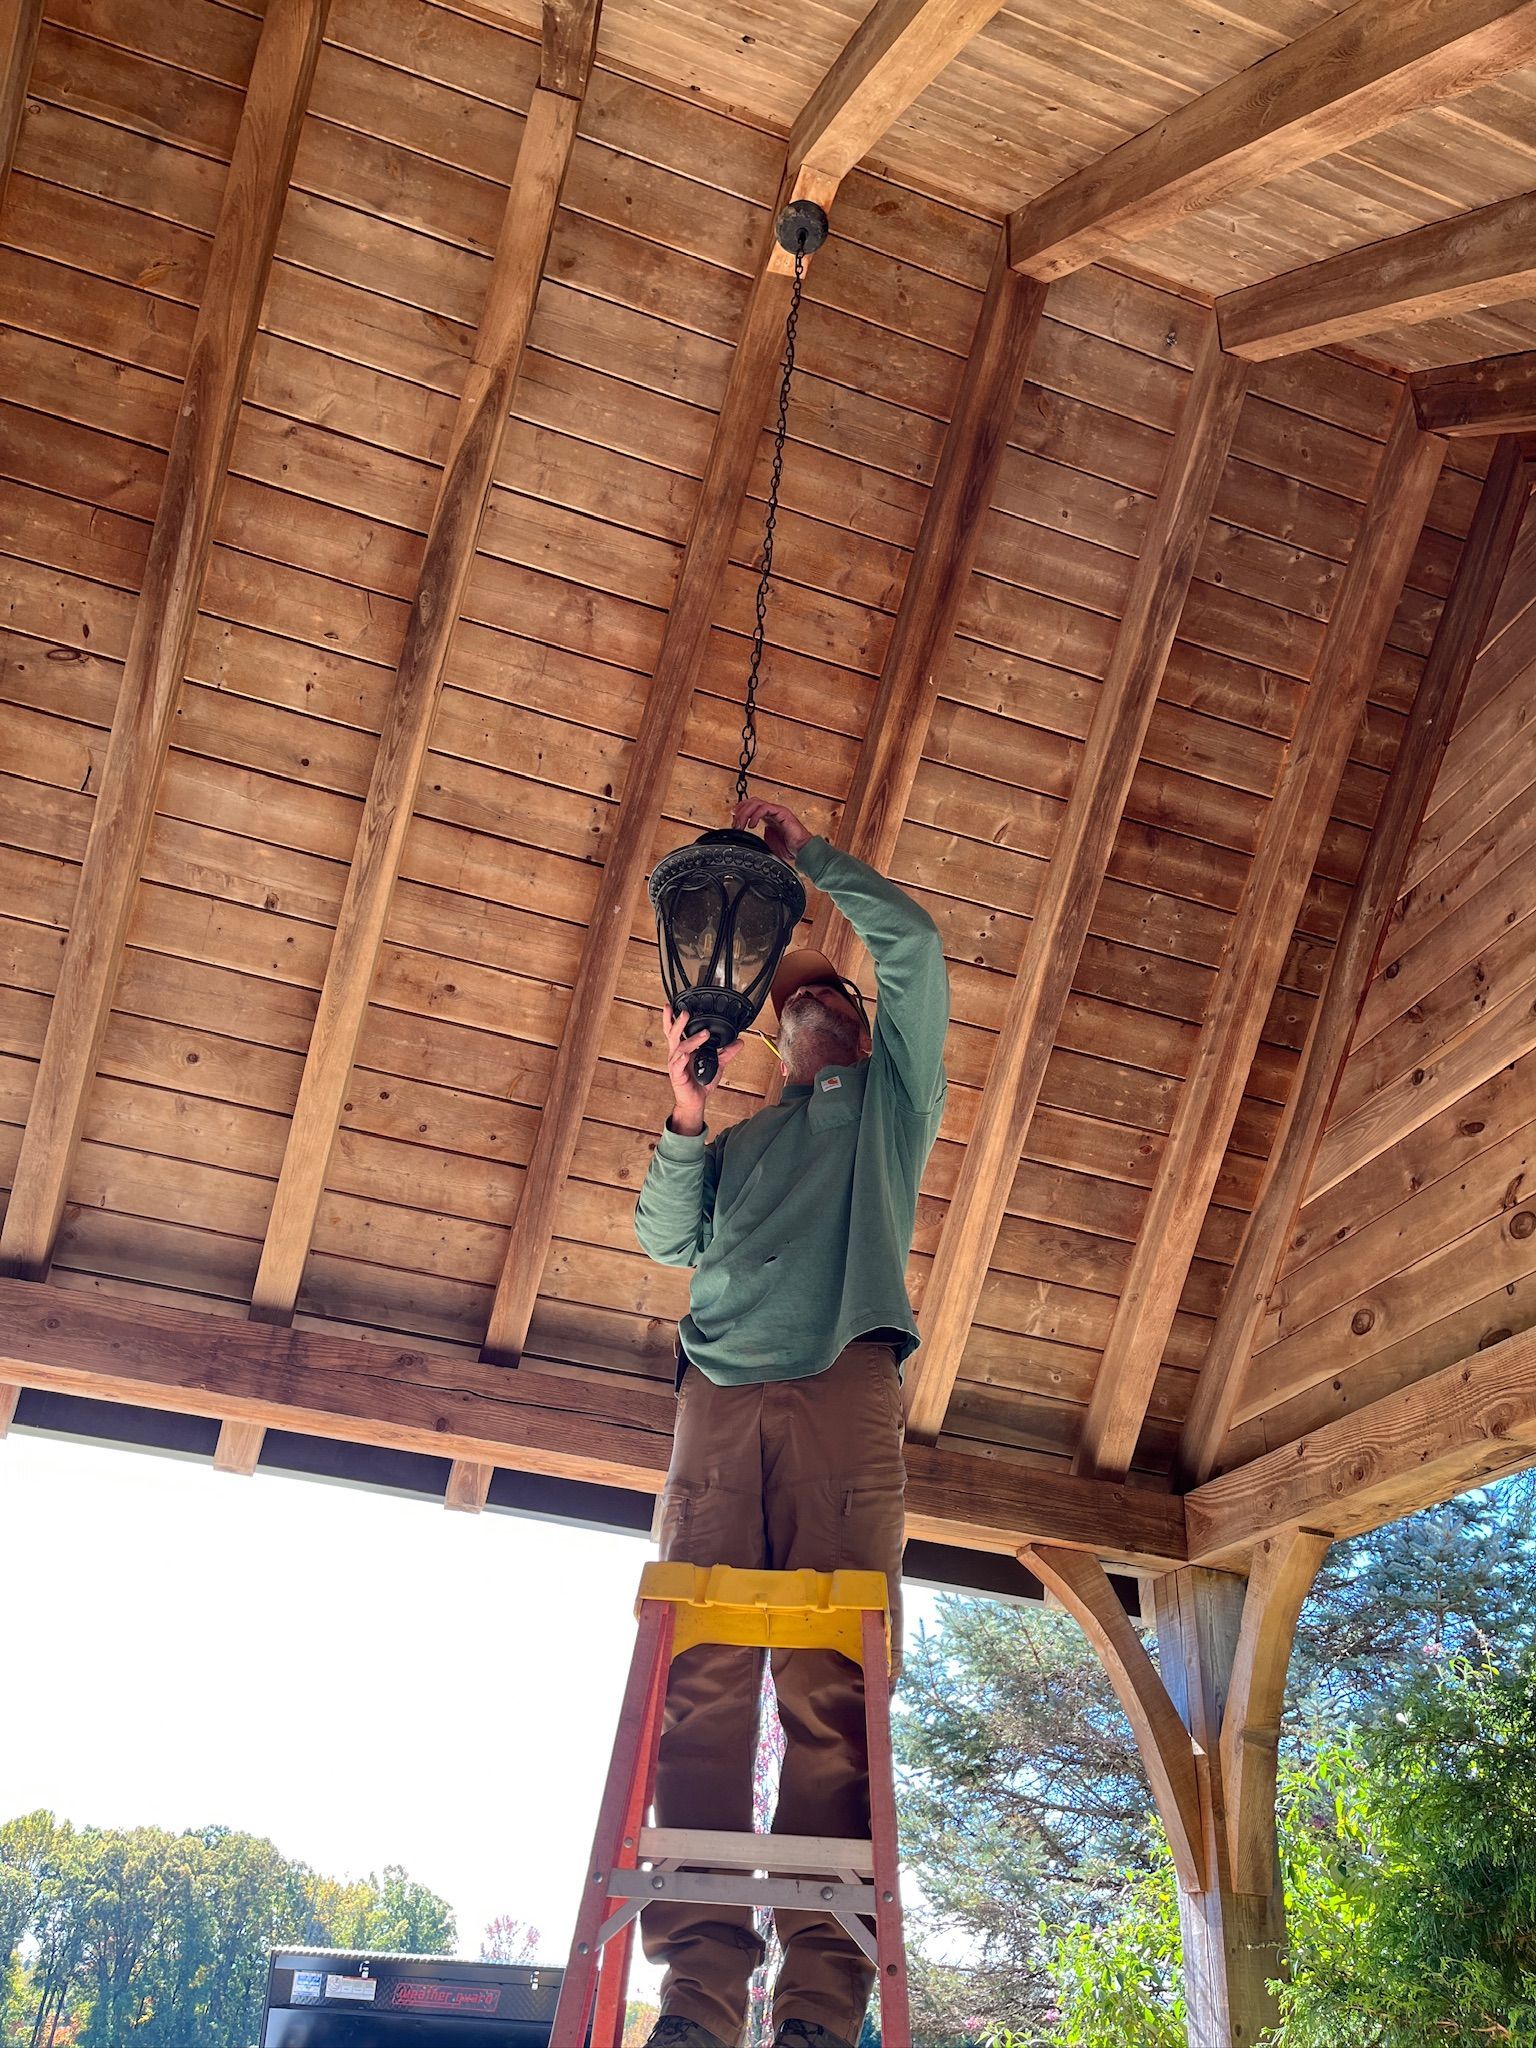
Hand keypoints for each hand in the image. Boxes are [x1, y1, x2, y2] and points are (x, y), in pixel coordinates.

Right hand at [661, 1006, 740, 1135]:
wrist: (696, 1100)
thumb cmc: (700, 1082)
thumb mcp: (718, 1064)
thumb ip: (727, 1052)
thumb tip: (739, 1041)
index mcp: (683, 1049)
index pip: (675, 1030)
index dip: (671, 1018)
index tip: (673, 1006)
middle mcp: (677, 1054)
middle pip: (672, 1034)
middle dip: (678, 1023)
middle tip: (685, 1012)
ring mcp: (676, 1065)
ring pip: (679, 1048)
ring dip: (692, 1040)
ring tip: (704, 1034)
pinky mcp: (677, 1076)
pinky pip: (677, 1066)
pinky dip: (682, 1060)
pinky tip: (686, 1056)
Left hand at [733, 797, 810, 863]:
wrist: (802, 850)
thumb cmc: (789, 848)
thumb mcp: (767, 844)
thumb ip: (757, 839)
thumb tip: (745, 840)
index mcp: (768, 817)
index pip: (751, 807)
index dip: (740, 810)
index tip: (733, 819)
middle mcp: (772, 812)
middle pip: (751, 802)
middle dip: (740, 811)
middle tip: (734, 823)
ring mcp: (777, 811)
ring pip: (756, 802)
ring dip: (745, 812)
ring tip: (740, 824)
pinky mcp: (782, 812)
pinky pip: (765, 808)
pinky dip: (755, 815)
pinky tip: (752, 825)